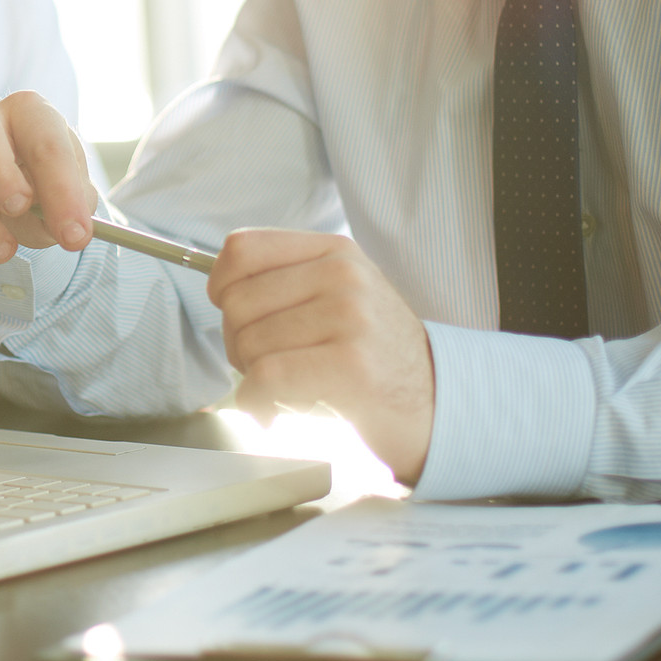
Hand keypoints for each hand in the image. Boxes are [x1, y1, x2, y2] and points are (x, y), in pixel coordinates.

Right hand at [0, 92, 97, 276]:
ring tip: (3, 252)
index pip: (43, 136)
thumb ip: (72, 207)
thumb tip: (69, 229)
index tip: (75, 235)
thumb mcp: (68, 196)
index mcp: (26, 112)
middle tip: (20, 211)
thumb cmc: (42, 189)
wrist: (12, 201)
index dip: (61, 187)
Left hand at [208, 230, 436, 482]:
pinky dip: (256, 402)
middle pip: (238, 303)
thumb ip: (289, 282)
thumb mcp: (342, 297)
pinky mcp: (352, 366)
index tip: (229, 312)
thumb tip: (219, 288)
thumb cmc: (379, 358)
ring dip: (252, 378)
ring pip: (250, 344)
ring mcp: (351, 317)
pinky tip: (272, 411)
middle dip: (238, 345)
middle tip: (267, 369)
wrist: (440, 404)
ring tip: (285, 390)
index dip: (220, 285)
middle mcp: (344, 275)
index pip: (243, 249)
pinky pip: (268, 376)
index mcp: (335, 253)